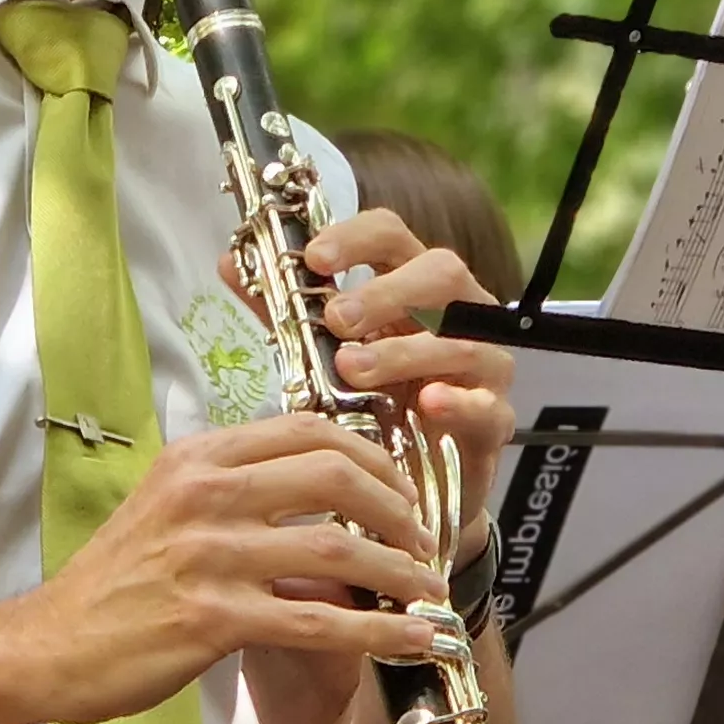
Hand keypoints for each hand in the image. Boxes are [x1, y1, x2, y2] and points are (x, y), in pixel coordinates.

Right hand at [3, 412, 448, 723]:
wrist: (49, 644)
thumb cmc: (115, 581)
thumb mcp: (168, 506)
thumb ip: (237, 490)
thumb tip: (320, 494)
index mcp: (198, 457)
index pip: (308, 429)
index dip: (373, 455)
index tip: (401, 488)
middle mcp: (207, 493)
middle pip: (336, 474)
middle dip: (399, 508)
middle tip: (424, 541)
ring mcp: (211, 554)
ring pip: (338, 549)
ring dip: (401, 573)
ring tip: (429, 593)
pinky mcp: (214, 618)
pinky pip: (318, 622)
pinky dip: (377, 631)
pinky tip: (411, 640)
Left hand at [303, 208, 518, 499]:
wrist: (409, 486)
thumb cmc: (371, 404)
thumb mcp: (322, 352)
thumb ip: (284, 309)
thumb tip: (229, 263)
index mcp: (411, 287)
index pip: (393, 236)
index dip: (357, 238)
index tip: (316, 258)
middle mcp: (457, 315)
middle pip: (441, 272)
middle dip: (386, 292)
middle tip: (336, 320)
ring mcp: (482, 366)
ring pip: (462, 340)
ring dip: (405, 352)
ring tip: (355, 371)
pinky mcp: (494, 419)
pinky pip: (487, 404)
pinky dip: (459, 401)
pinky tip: (427, 404)